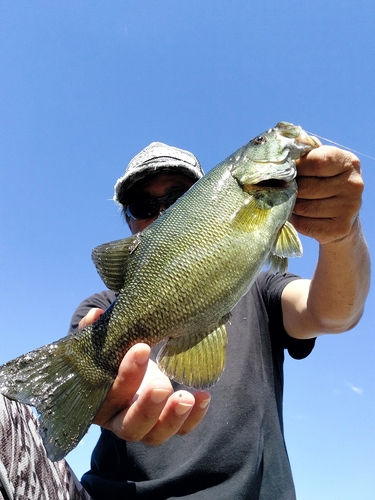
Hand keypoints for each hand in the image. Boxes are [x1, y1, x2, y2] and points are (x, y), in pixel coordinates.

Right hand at [78, 309, 210, 444]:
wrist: (125, 370)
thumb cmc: (111, 357)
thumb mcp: (104, 344)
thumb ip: (94, 330)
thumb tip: (95, 315)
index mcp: (98, 402)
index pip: (110, 395)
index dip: (125, 375)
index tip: (141, 348)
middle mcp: (118, 420)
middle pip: (129, 425)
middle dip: (147, 407)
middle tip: (162, 384)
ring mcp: (142, 428)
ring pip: (155, 435)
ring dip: (173, 418)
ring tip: (187, 398)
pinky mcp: (163, 427)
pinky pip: (180, 431)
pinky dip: (193, 418)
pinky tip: (203, 397)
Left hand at [292, 146, 362, 243]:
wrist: (339, 216)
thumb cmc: (322, 183)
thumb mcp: (318, 162)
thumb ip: (303, 152)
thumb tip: (281, 140)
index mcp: (349, 163)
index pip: (315, 161)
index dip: (296, 167)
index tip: (290, 172)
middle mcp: (354, 184)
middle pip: (305, 187)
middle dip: (291, 190)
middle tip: (289, 191)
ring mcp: (349, 208)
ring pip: (302, 207)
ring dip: (291, 206)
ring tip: (294, 203)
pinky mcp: (340, 228)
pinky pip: (304, 224)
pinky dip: (295, 221)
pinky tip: (300, 217)